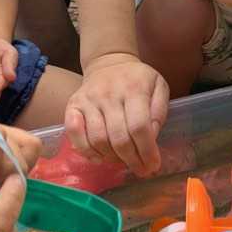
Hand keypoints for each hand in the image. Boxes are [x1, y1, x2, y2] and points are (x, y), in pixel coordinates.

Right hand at [64, 53, 168, 176]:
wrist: (108, 62)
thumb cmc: (137, 80)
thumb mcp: (158, 86)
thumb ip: (159, 111)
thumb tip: (152, 137)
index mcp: (134, 89)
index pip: (139, 127)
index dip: (147, 151)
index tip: (153, 166)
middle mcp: (109, 94)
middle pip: (118, 138)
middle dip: (132, 160)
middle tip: (140, 170)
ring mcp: (88, 100)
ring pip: (97, 140)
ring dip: (111, 158)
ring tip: (122, 161)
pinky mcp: (72, 105)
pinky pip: (74, 134)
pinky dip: (86, 151)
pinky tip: (100, 157)